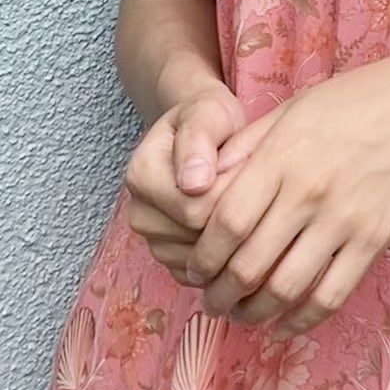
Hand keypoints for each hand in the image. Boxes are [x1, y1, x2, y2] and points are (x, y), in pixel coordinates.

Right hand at [123, 85, 272, 285]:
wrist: (204, 134)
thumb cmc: (209, 121)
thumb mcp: (206, 114)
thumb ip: (199, 140)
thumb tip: (193, 183)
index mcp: (141, 176)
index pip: (195, 212)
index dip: (231, 196)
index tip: (247, 168)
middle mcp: (140, 213)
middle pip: (199, 241)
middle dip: (232, 218)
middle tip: (249, 185)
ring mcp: (153, 241)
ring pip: (203, 263)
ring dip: (231, 239)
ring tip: (240, 202)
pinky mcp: (170, 260)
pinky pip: (203, 276)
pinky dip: (224, 257)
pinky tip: (234, 226)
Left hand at [185, 47, 389, 336]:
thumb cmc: (353, 99)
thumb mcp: (291, 110)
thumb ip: (245, 149)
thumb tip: (199, 188)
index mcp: (282, 155)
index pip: (226, 221)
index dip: (203, 255)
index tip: (193, 268)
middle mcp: (310, 191)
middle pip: (249, 263)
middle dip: (220, 292)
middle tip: (209, 300)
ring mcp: (345, 219)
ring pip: (286, 288)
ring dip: (254, 312)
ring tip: (240, 315)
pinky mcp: (375, 240)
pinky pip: (331, 295)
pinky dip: (301, 319)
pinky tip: (284, 323)